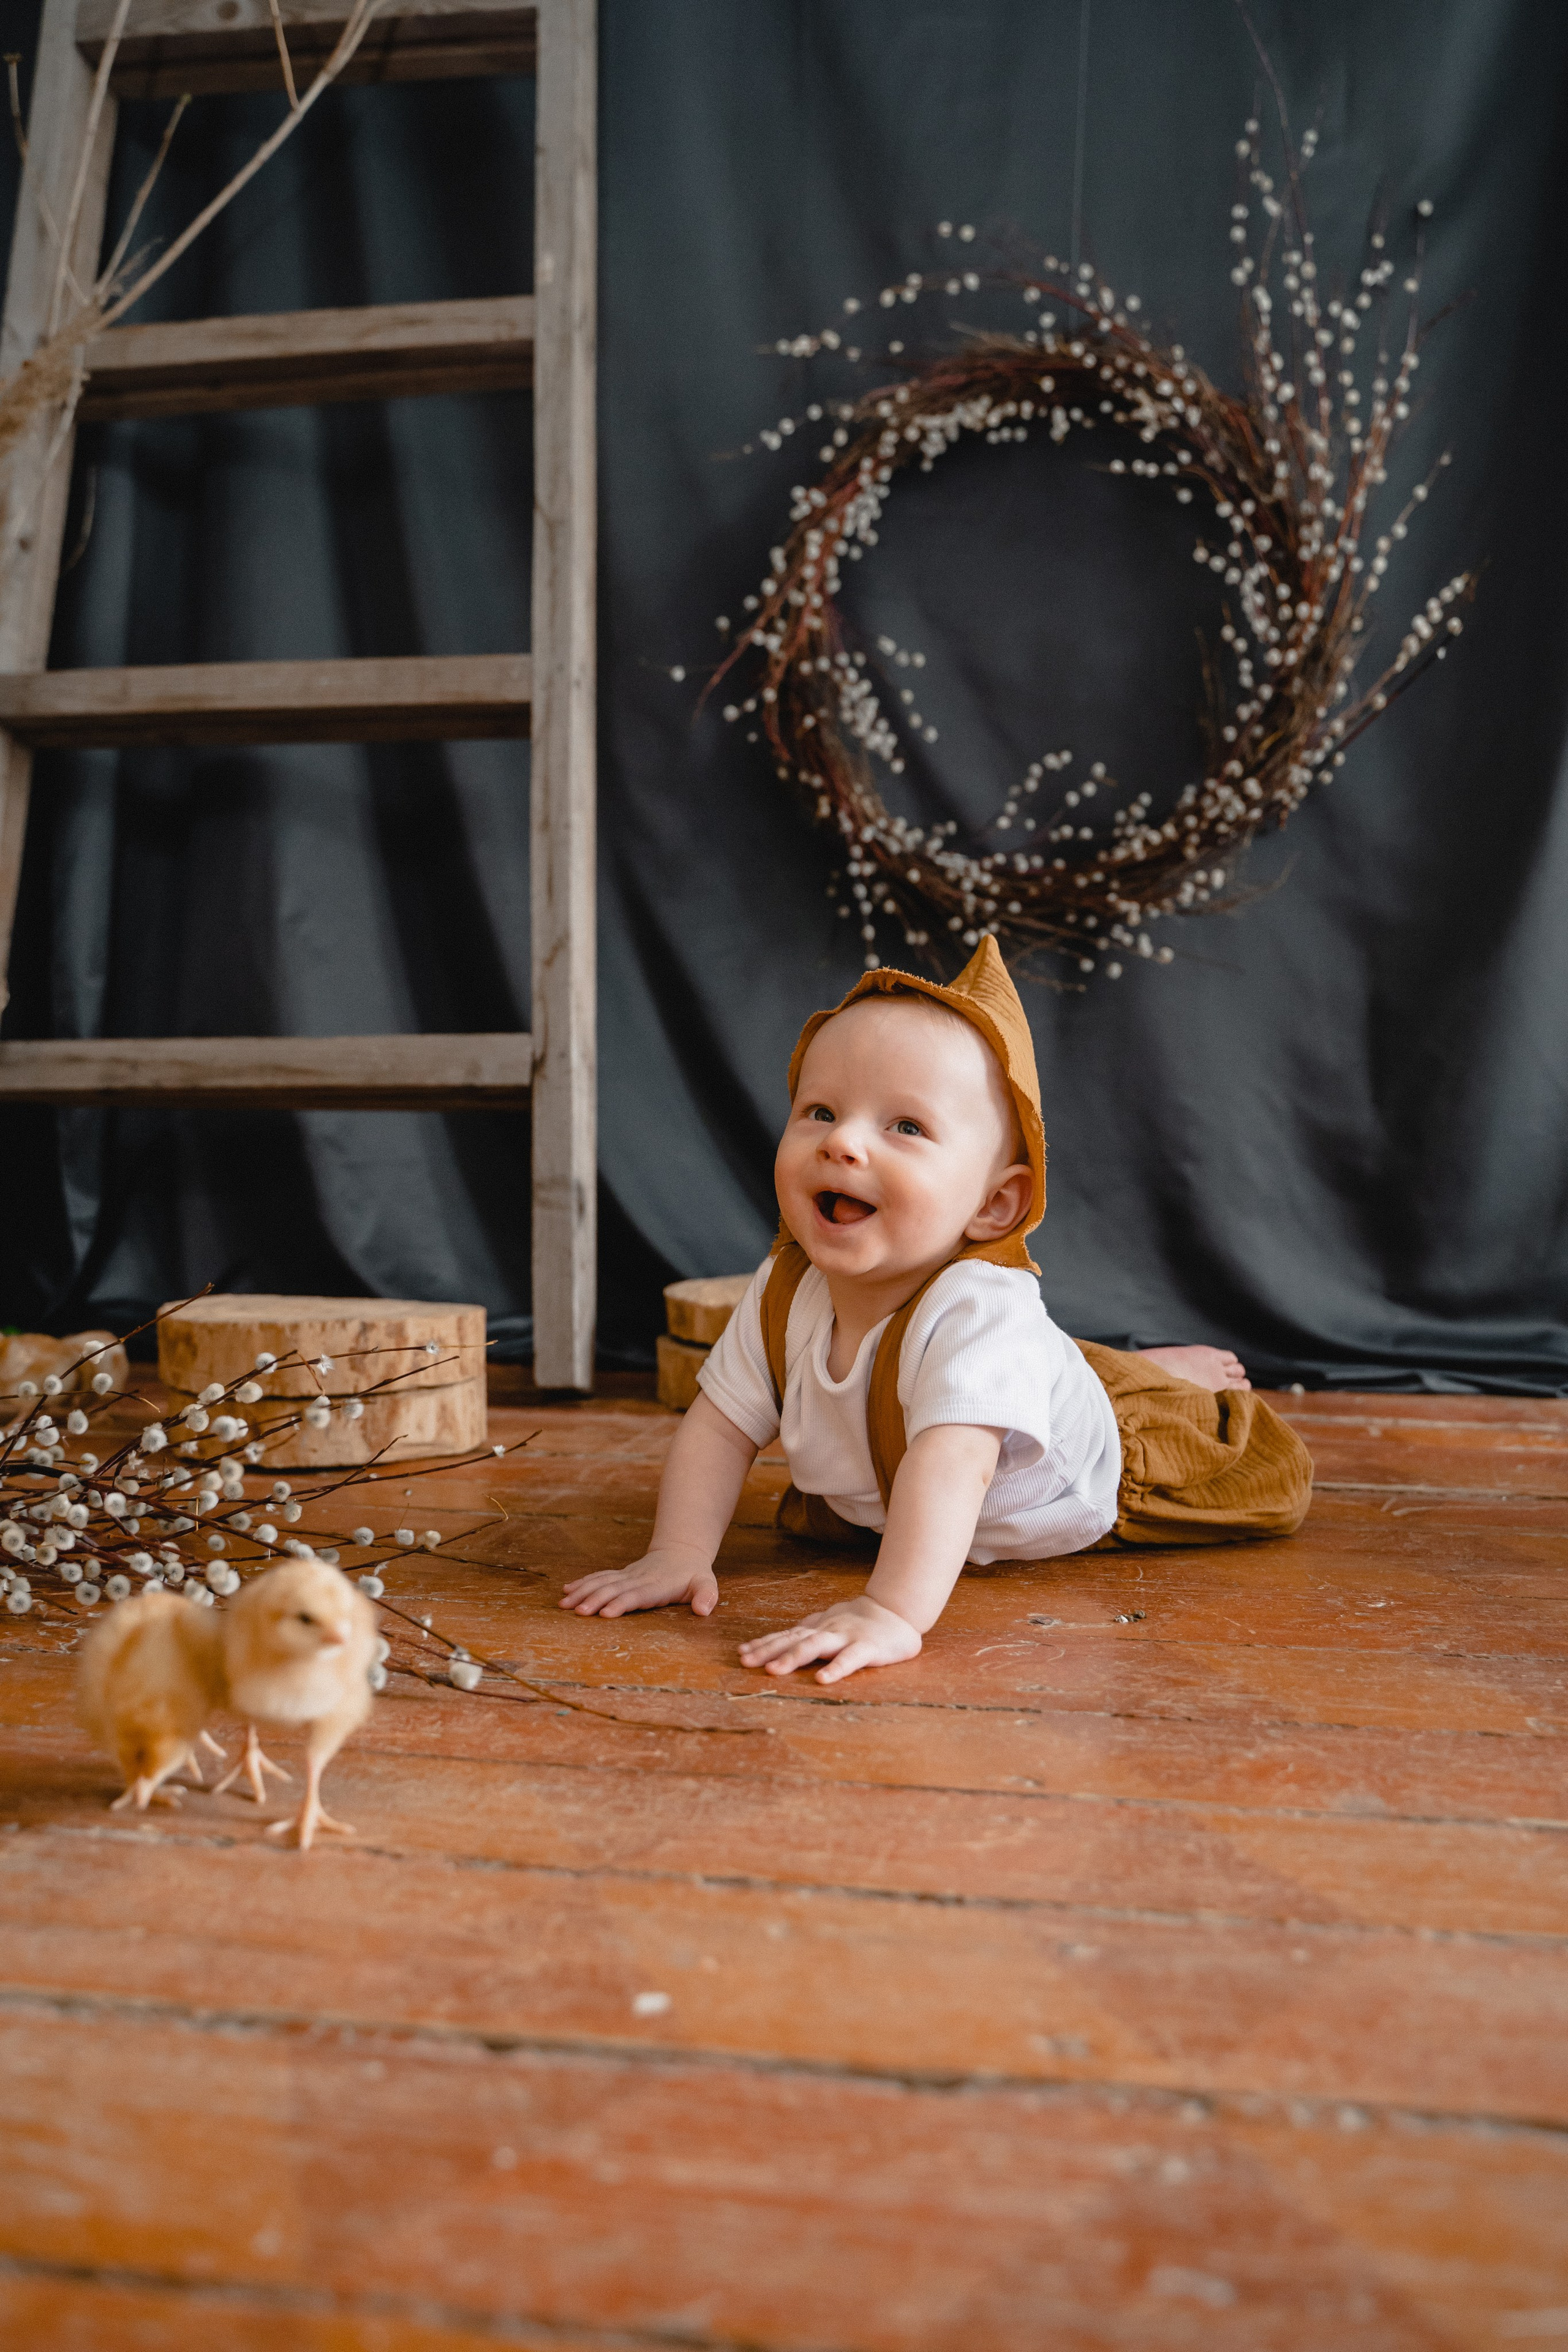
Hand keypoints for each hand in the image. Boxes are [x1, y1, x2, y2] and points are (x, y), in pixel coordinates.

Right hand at [560, 1547, 717, 1617]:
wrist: (681, 1552)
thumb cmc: (694, 1574)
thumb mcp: (707, 1583)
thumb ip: (706, 1595)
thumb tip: (704, 1610)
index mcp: (657, 1585)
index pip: (637, 1595)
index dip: (621, 1603)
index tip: (605, 1613)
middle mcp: (638, 1579)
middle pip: (613, 1589)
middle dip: (595, 1600)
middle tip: (578, 1612)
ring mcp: (627, 1576)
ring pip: (601, 1582)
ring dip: (582, 1592)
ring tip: (564, 1604)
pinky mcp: (620, 1576)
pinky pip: (599, 1578)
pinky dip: (582, 1583)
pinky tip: (567, 1591)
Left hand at [738, 1594, 920, 1684]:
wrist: (897, 1611)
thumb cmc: (860, 1621)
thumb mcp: (830, 1624)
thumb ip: (807, 1632)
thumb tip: (778, 1640)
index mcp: (818, 1628)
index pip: (786, 1635)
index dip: (763, 1644)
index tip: (741, 1653)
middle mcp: (827, 1630)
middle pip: (793, 1639)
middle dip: (768, 1651)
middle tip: (745, 1662)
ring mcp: (846, 1637)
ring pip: (816, 1645)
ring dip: (792, 1657)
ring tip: (772, 1671)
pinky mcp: (868, 1647)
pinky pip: (851, 1659)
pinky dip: (836, 1668)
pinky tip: (822, 1680)